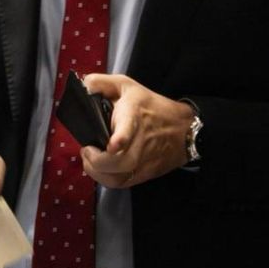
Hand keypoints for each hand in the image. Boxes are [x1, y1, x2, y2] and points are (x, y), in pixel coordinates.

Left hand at [79, 73, 193, 188]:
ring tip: (90, 159)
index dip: (120, 138)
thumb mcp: (126, 86)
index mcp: (134, 117)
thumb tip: (83, 87)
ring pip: (118, 178)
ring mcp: (143, 161)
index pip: (129, 129)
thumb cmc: (151, 106)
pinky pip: (121, 184)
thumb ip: (101, 83)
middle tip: (86, 150)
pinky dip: (106, 179)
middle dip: (96, 161)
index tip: (113, 144)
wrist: (184, 129)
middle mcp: (140, 143)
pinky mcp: (145, 174)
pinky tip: (100, 168)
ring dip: (97, 172)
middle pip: (119, 162)